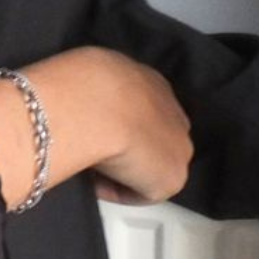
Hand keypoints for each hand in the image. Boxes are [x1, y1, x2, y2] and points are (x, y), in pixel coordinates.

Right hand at [0, 46, 190, 208]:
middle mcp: (173, 110)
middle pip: (154, 137)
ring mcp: (178, 145)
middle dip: (130, 146)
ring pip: (147, 164)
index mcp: (152, 80)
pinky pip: (139, 190)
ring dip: (125, 168)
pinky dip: (118, 189)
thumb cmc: (83, 80)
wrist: (96, 105)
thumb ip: (99, 85)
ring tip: (91, 166)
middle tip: (95, 150)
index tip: (94, 129)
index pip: (145, 107)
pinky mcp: (171, 179)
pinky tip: (96, 179)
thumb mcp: (89, 68)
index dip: (121, 122)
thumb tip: (81, 99)